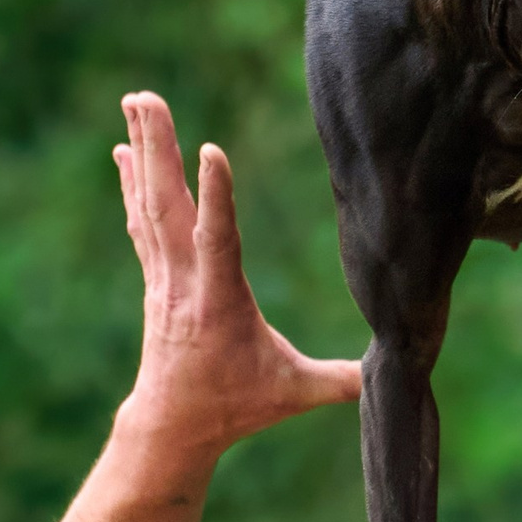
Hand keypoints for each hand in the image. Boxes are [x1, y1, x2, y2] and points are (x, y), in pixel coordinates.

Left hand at [114, 93, 362, 460]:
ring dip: (144, 150)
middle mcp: (184, 282)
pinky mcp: (157, 276)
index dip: (215, 197)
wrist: (172, 424)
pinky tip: (125, 151)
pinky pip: (143, 219)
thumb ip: (341, 380)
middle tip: (146, 98)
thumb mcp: (294, 394)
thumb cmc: (238, 405)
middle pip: (168, 206)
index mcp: (219, 304)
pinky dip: (134, 182)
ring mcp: (165, 276)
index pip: (217, 242)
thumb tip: (397, 373)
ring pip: (151, 203)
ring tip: (136, 100)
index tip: (210, 149)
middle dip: (159, 149)